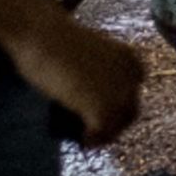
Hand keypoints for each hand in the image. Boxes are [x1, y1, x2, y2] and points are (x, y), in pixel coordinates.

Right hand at [20, 16, 146, 147]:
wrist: (41, 35)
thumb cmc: (54, 38)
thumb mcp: (88, 54)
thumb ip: (97, 73)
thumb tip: (89, 96)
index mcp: (130, 58)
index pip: (133, 89)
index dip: (120, 103)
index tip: (106, 110)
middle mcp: (131, 75)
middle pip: (131, 110)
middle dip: (115, 121)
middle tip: (96, 129)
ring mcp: (119, 94)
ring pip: (118, 124)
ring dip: (104, 133)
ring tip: (87, 136)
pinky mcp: (102, 108)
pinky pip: (102, 133)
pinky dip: (93, 139)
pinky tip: (83, 140)